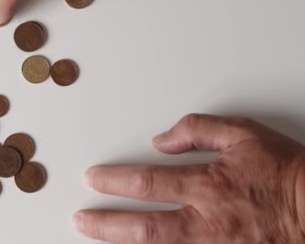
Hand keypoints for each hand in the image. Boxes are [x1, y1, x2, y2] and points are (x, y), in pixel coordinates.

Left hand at [74, 114, 304, 242]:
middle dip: (105, 224)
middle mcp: (207, 221)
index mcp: (209, 185)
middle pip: (143, 227)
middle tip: (80, 220)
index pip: (147, 183)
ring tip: (94, 236)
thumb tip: (162, 140)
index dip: (114, 180)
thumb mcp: (244, 134)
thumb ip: (198, 131)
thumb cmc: (284, 172)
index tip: (93, 178)